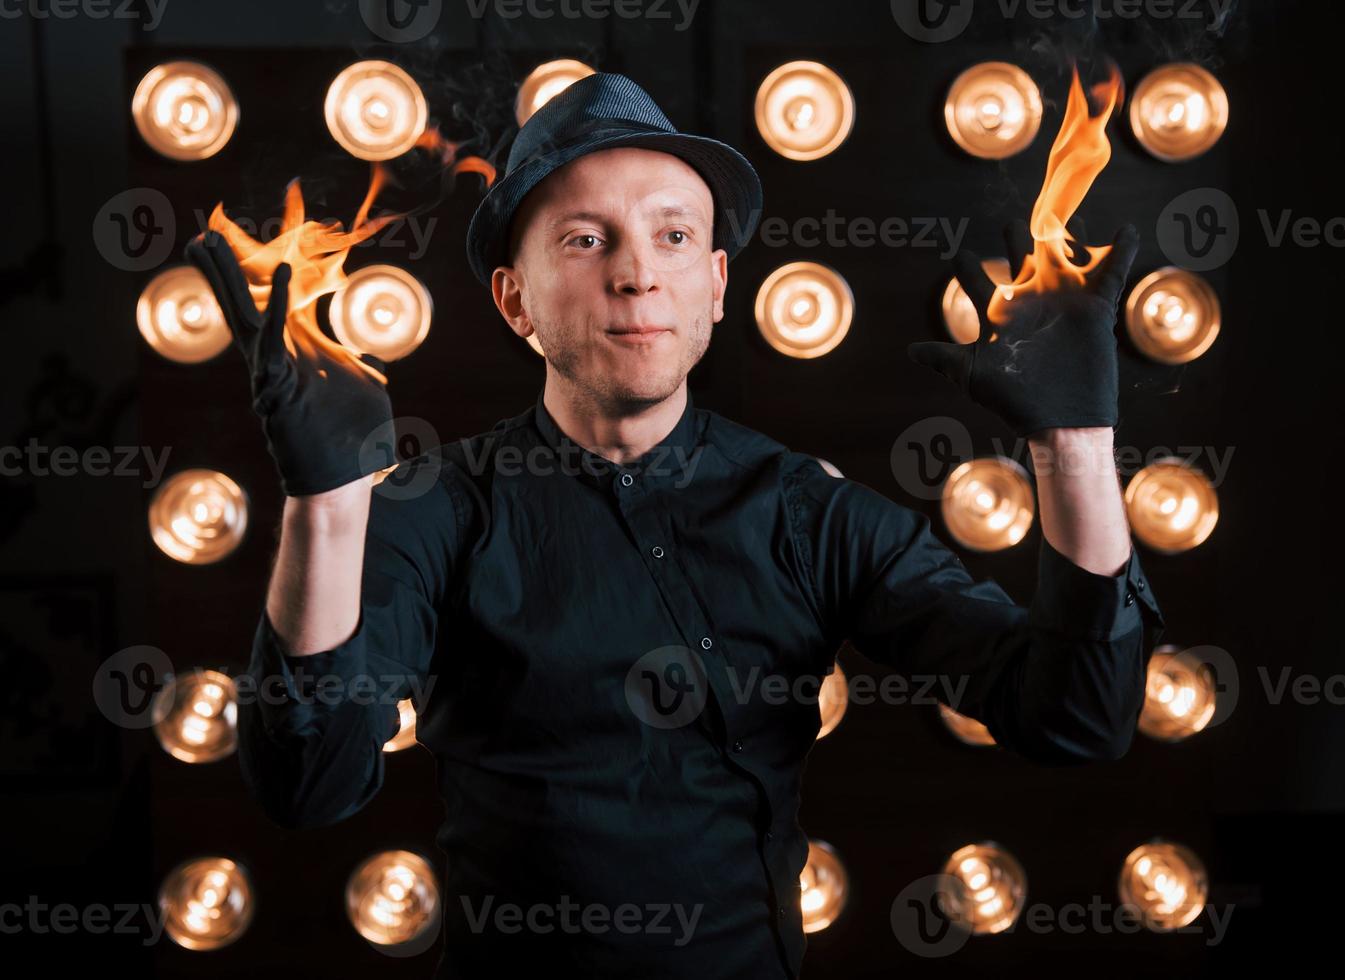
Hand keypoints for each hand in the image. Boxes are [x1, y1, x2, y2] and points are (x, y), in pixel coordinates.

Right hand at [185, 229, 394, 496]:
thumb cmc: (357, 436)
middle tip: (201, 235)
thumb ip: (363, 362)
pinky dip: (276, 307)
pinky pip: (274, 340)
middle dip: (225, 270)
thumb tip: (371, 353)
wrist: (346, 476)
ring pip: (245, 315)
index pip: (277, 301)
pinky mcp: (278, 386)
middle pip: (246, 303)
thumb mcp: (367, 386)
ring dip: (228, 278)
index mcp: (301, 349)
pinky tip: (278, 275)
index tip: (250, 242)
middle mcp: (280, 356)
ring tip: (206, 243)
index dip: (265, 270)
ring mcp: (274, 370)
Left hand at [907, 217, 1139, 438]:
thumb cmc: (1014, 400)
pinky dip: (1122, 250)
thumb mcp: (973, 375)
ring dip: (1065, 236)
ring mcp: (1064, 303)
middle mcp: (1031, 305)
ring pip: (1064, 259)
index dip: (968, 270)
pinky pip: (1112, 273)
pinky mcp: (1096, 308)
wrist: (1060, 419)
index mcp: (1000, 316)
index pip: (979, 285)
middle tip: (1013, 223)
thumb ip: (944, 358)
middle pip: (1022, 263)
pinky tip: (1128, 228)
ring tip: (1062, 213)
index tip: (959, 256)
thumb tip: (910, 351)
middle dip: (1018, 241)